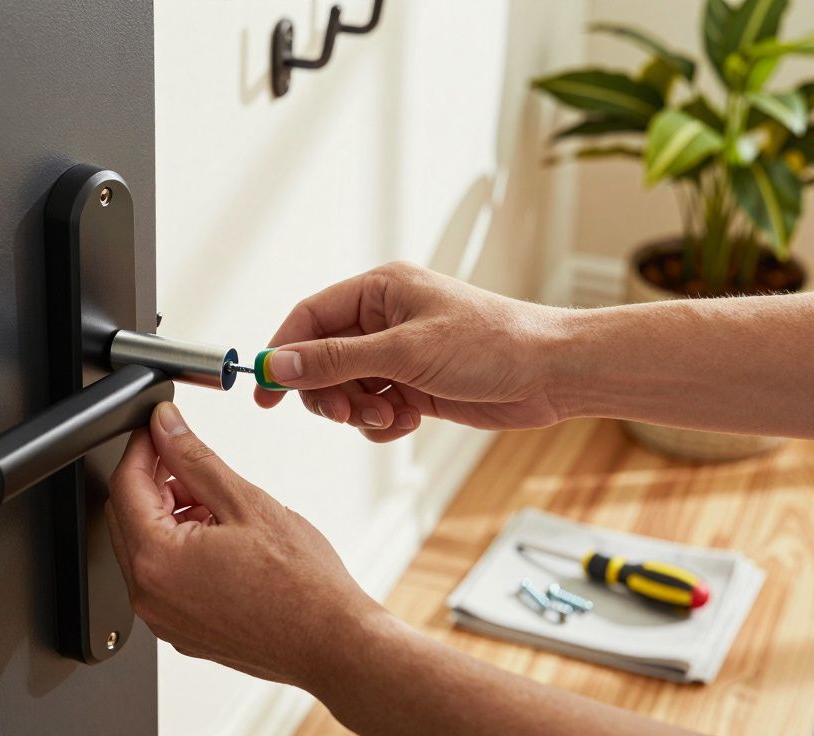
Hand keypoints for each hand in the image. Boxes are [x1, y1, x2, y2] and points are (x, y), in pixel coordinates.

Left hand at [106, 402, 378, 686]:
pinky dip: (180, 549)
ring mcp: (164, 619)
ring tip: (219, 506)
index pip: (125, 485)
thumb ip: (194, 458)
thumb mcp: (245, 502)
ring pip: (146, 548)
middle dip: (155, 481)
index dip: (142, 447)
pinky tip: (220, 537)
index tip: (158, 428)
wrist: (333, 642)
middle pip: (127, 517)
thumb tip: (166, 426)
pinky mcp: (181, 630)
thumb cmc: (302, 585)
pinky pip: (164, 578)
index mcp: (157, 561)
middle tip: (191, 462)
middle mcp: (150, 596)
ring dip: (169, 515)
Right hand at [255, 261, 565, 437]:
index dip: (281, 353)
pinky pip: (373, 409)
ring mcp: (398, 354)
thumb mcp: (404, 352)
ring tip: (388, 417)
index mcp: (379, 290)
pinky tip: (408, 422)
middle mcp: (384, 319)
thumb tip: (278, 365)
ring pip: (346, 389)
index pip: (308, 318)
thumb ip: (335, 360)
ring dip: (358, 411)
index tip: (262, 390)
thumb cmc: (491, 344)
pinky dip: (382, 423)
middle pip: (321, 359)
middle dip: (328, 391)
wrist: (551, 374)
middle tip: (345, 412)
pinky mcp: (414, 386)